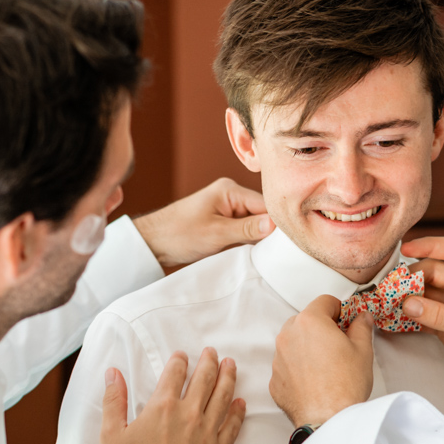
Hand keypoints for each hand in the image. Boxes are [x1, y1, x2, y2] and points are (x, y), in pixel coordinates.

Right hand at [100, 348, 245, 443]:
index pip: (175, 374)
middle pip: (204, 379)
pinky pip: (232, 426)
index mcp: (162, 407)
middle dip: (209, 362)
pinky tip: (240, 402)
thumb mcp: (111, 435)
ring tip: (231, 365)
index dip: (179, 361)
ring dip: (227, 377)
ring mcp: (206, 432)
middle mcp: (188, 415)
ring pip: (222, 397)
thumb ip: (113, 401)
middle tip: (212, 352)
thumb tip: (113, 373)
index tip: (182, 355)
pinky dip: (237, 412)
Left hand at [133, 177, 273, 266]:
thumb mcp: (216, 234)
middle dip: (268, 232)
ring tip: (266, 254)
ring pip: (254, 224)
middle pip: (262, 213)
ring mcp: (226, 209)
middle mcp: (230, 196)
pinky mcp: (223, 222)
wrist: (152, 243)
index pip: (265, 204)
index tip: (290, 241)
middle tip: (279, 252)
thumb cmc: (178, 234)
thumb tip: (274, 225)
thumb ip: (247, 229)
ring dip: (257, 238)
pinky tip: (252, 252)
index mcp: (229, 190)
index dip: (278, 222)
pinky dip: (248, 242)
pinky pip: (244, 231)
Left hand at [271, 295, 373, 426]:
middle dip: (321, 328)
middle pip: (306, 320)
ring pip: (294, 342)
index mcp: (309, 322)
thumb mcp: (362, 350)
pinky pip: (287, 365)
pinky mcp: (274, 379)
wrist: (328, 419)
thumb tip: (362, 318)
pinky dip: (299, 368)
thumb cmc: (345, 385)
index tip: (346, 321)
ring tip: (327, 366)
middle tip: (339, 344)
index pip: (324, 302)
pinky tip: (315, 381)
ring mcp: (277, 359)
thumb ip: (361, 326)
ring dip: (308, 347)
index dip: (339, 310)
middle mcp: (288, 336)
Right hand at [400, 236, 443, 398]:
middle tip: (390, 287)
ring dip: (407, 297)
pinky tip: (395, 319)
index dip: (430, 245)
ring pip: (426, 294)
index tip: (407, 248)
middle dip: (412, 276)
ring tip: (387, 302)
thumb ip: (442, 316)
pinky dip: (409, 316)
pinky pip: (424, 315)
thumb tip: (409, 303)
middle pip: (433, 272)